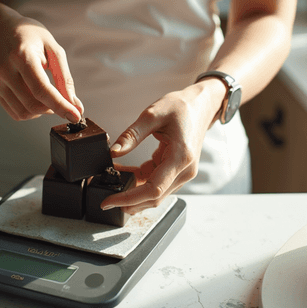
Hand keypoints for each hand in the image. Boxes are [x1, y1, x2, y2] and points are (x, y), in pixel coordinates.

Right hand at [0, 14, 82, 121]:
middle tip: (63, 101)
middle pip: (33, 104)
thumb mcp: (53, 48)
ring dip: (42, 111)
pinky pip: (16, 112)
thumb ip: (64, 77)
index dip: (60, 106)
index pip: (41, 89)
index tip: (76, 116)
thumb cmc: (29, 36)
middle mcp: (4, 70)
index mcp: (21, 56)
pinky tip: (35, 97)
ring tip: (48, 96)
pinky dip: (31, 112)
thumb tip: (75, 105)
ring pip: (24, 112)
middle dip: (53, 108)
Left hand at [101, 82, 219, 214]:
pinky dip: (139, 182)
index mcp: (180, 157)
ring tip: (112, 179)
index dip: (129, 199)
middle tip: (105, 198)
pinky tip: (124, 172)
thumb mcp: (152, 115)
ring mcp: (182, 173)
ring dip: (132, 191)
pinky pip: (155, 183)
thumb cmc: (182, 107)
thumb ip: (132, 135)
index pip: (153, 189)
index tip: (110, 201)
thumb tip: (114, 152)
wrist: (201, 106)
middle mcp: (184, 170)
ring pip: (154, 194)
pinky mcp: (176, 171)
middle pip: (154, 197)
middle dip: (128, 201)